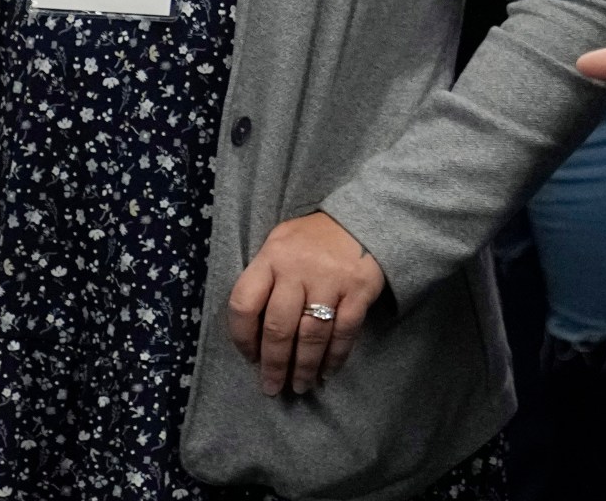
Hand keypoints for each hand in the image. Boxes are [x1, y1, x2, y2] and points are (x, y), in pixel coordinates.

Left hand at [227, 212, 383, 396]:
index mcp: (271, 257)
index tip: (250, 359)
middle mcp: (297, 269)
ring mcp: (330, 279)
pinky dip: (335, 356)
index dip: (242, 339)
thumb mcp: (279, 245)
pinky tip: (327, 371)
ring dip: (304, 367)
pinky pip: (344, 331)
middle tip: (272, 387)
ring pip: (311, 334)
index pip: (244, 304)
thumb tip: (254, 335)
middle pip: (278, 327)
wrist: (362, 219)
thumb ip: (264, 280)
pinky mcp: (359, 289)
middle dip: (274, 364)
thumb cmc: (311, 240)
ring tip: (300, 386)